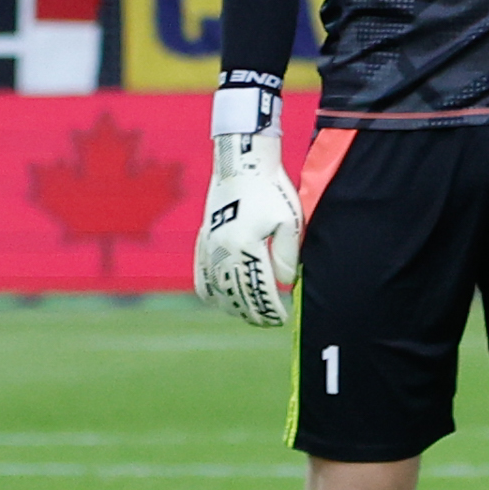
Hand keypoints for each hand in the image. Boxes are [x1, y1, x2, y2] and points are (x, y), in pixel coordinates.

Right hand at [194, 126, 301, 327]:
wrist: (242, 167)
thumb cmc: (271, 192)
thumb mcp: (288, 222)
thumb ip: (285, 256)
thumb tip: (283, 284)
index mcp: (245, 246)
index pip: (258, 288)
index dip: (270, 308)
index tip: (281, 319)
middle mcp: (221, 250)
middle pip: (234, 294)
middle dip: (252, 313)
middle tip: (269, 322)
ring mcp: (208, 247)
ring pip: (215, 290)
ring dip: (232, 307)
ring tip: (250, 315)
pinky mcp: (202, 242)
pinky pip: (200, 277)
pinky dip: (210, 293)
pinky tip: (222, 301)